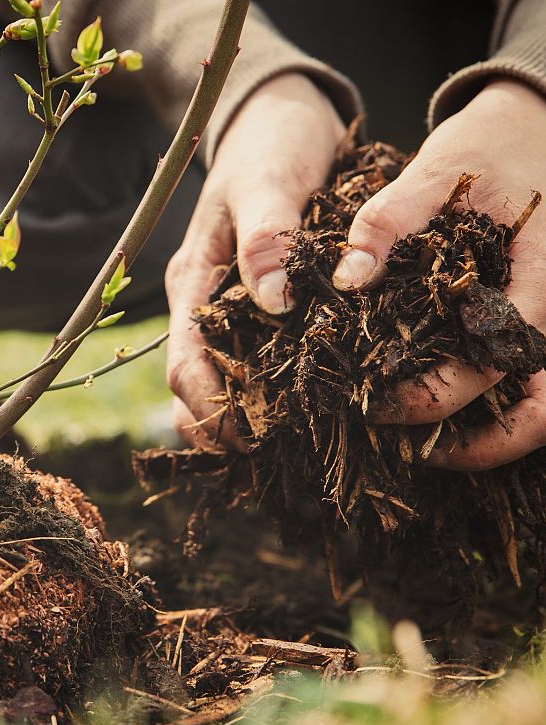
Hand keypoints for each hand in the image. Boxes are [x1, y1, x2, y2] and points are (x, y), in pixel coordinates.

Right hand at [166, 73, 344, 446]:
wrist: (279, 116)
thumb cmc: (270, 144)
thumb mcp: (268, 182)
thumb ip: (268, 238)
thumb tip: (273, 302)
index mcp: (194, 282)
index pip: (183, 364)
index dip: (207, 409)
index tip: (247, 438)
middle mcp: (205, 304)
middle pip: (195, 385)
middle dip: (223, 426)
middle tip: (272, 455)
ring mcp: (231, 306)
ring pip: (223, 379)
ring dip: (245, 415)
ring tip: (289, 444)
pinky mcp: (260, 304)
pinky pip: (257, 358)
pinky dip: (271, 389)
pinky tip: (306, 407)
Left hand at [331, 79, 545, 469]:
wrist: (533, 128)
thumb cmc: (489, 149)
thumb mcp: (436, 171)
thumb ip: (388, 222)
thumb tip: (346, 279)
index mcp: (541, 280)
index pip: (497, 363)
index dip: (436, 397)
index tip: (374, 402)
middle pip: (541, 413)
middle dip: (476, 446)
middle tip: (402, 449)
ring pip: (540, 410)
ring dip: (484, 439)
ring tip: (414, 446)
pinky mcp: (531, 323)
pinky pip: (522, 384)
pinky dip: (484, 411)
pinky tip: (428, 409)